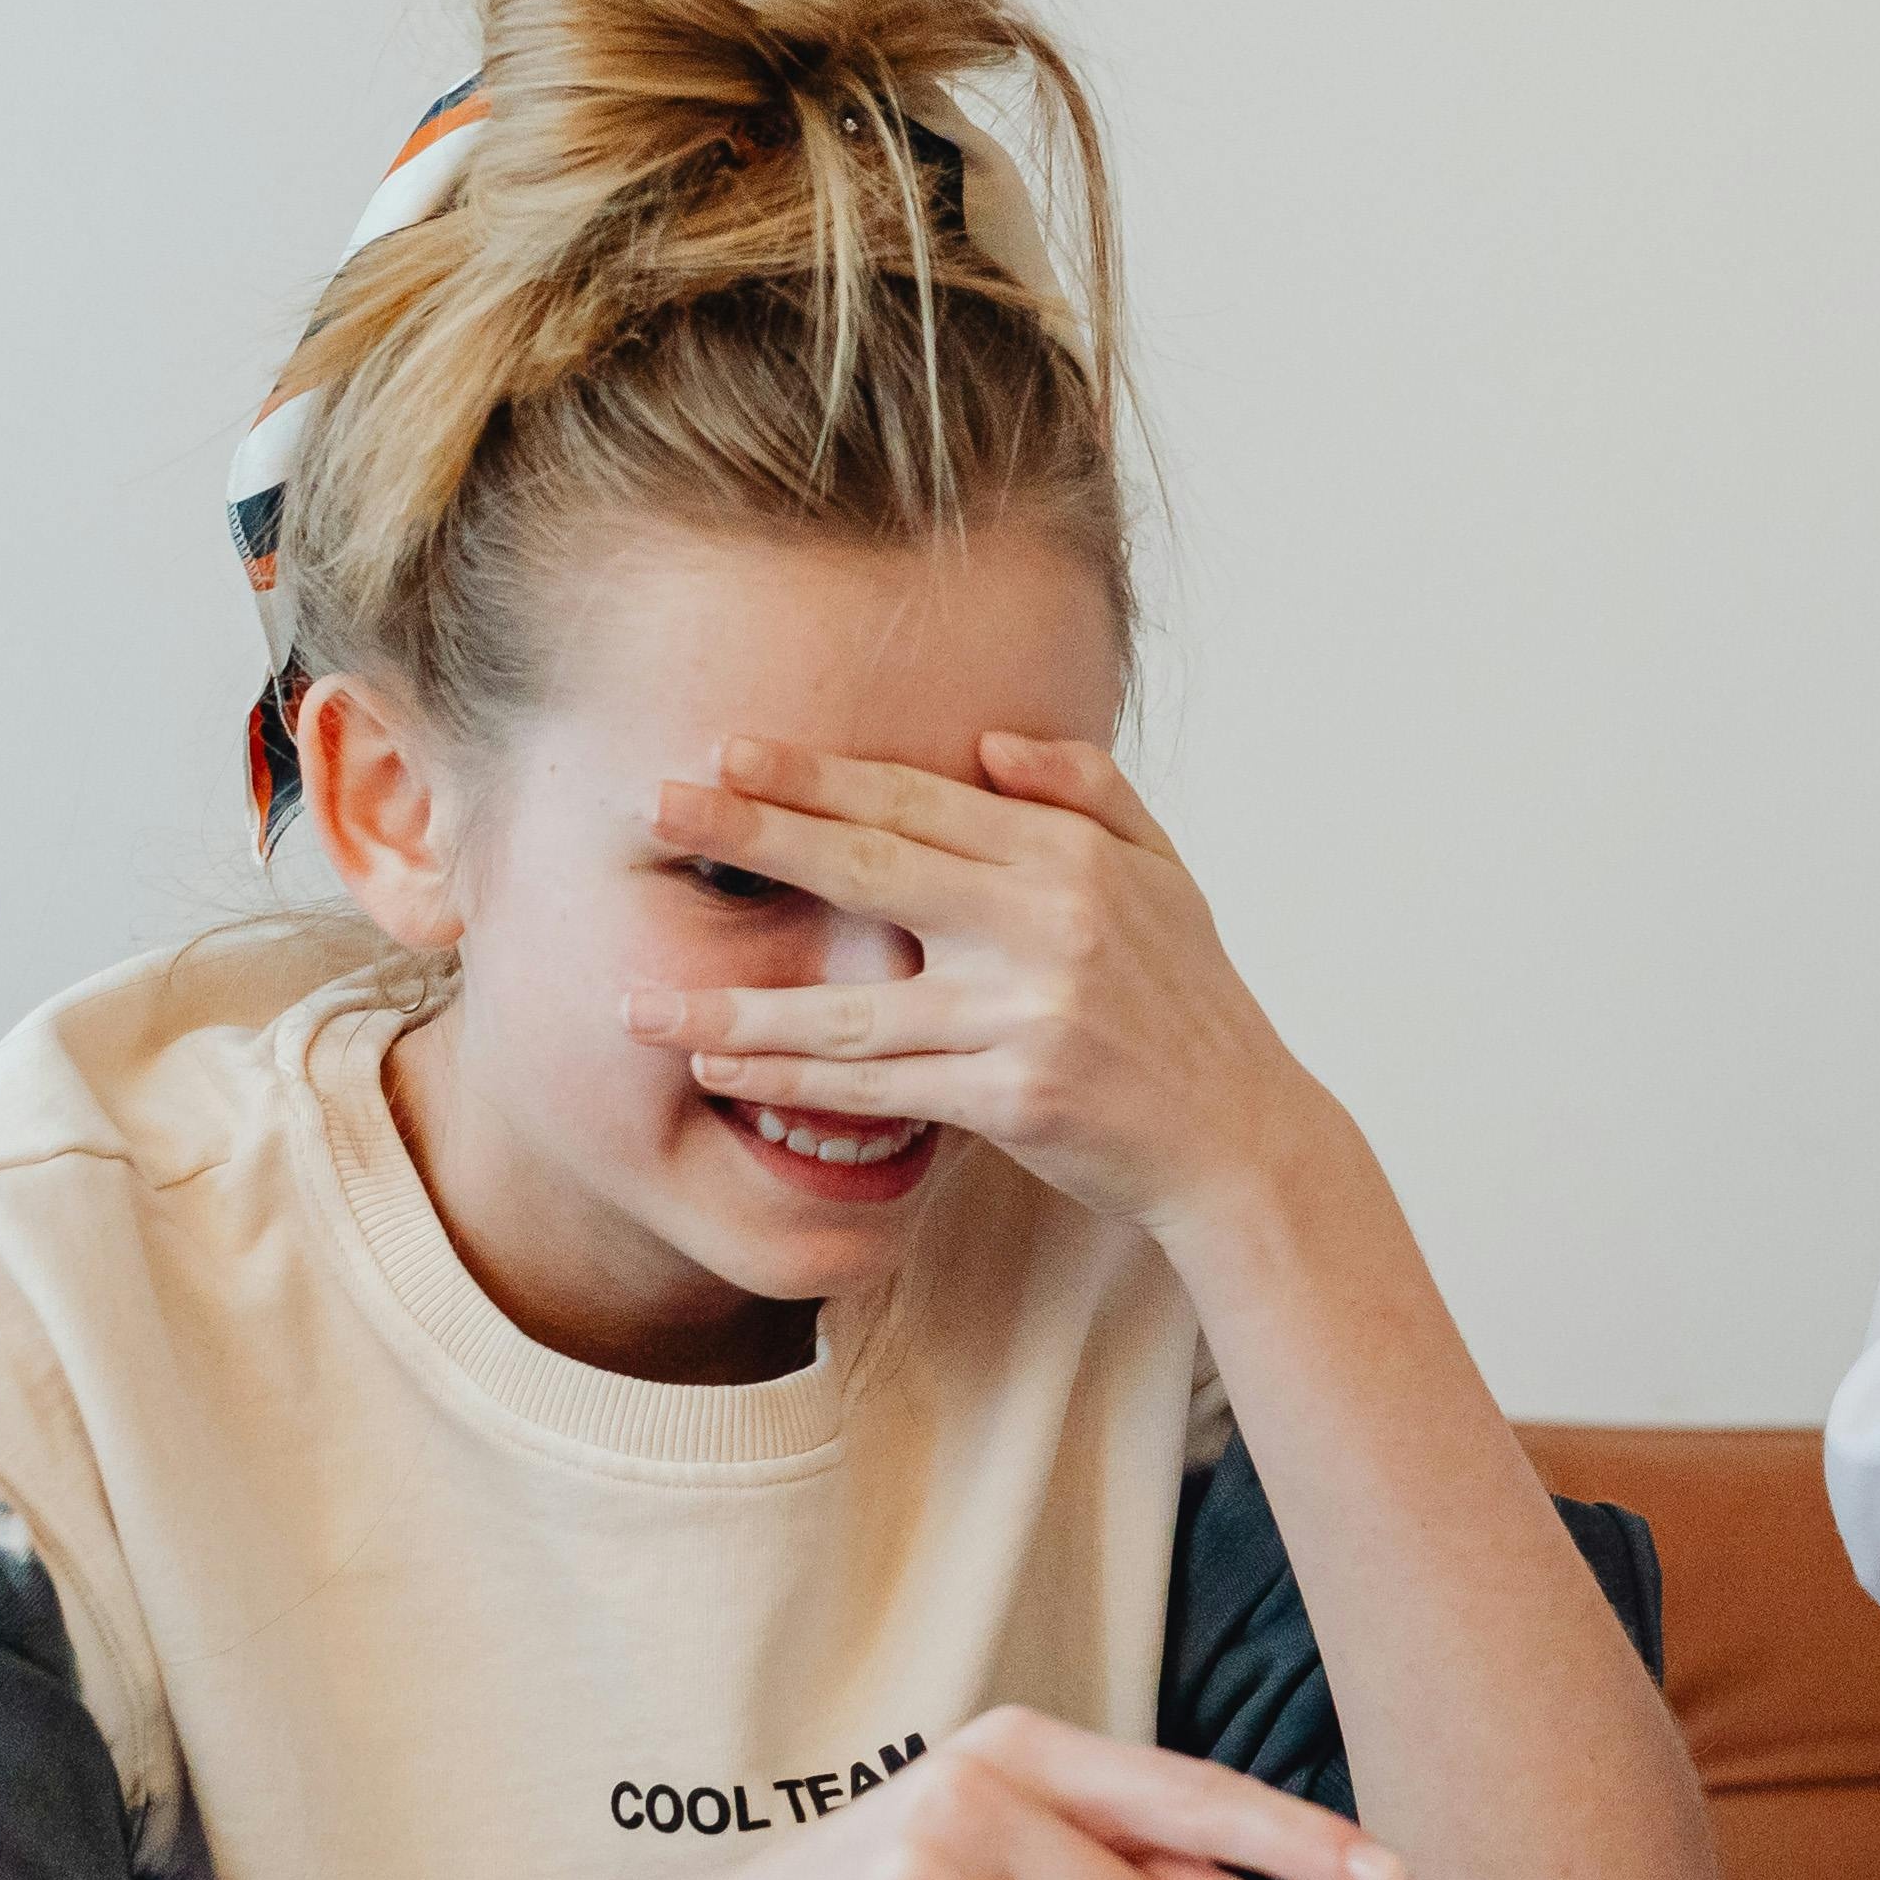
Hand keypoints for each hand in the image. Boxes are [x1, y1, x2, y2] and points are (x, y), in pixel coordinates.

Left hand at [627, 736, 1347, 1244]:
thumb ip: (1087, 792)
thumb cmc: (1190, 1002)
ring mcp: (1027, 1014)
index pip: (921, 802)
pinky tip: (719, 1070)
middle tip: (658, 806)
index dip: (818, 777)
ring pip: (854, 1006)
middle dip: (754, 836)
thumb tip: (991, 742)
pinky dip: (791, 1081)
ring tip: (638, 1000)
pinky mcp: (1014, 1098)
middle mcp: (1047, 925)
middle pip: (871, 869)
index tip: (729, 751)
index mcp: (1071, 859)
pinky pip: (877, 1088)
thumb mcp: (1162, 874)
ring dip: (736, 1006)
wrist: (1241, 1137)